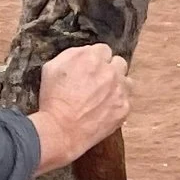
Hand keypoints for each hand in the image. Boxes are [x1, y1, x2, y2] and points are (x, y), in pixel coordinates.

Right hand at [30, 44, 129, 171]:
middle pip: (119, 62)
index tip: (91, 68)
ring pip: (127, 81)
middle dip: (110, 69)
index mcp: (92, 58)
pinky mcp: (123, 108)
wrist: (60, 130)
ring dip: (118, 85)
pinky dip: (117, 104)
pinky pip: (126, 101)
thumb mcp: (52, 68)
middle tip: (98, 81)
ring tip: (104, 96)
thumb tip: (84, 53)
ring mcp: (119, 90)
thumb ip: (72, 55)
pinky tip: (105, 109)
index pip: (103, 49)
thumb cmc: (53, 100)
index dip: (96, 59)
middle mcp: (109, 72)